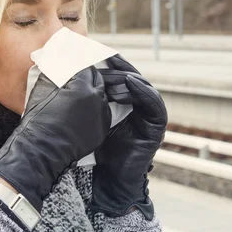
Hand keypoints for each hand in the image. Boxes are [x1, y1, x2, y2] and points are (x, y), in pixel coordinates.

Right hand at [0, 67, 110, 212]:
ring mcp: (101, 115)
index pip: (86, 68)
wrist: (42, 150)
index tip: (76, 64)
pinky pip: (103, 113)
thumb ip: (56, 74)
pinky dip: (96, 109)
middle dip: (89, 76)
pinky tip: (85, 110)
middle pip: (98, 80)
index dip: (80, 65)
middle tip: (80, 76)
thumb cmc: (38, 120)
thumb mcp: (44, 89)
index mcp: (82, 87)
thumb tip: (59, 62)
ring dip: (94, 92)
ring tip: (82, 94)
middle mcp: (96, 99)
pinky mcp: (102, 129)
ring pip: (102, 96)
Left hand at [90, 55, 166, 219]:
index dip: (114, 65)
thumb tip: (74, 76)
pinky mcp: (158, 125)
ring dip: (130, 78)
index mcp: (128, 104)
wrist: (109, 178)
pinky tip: (128, 83)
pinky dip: (142, 91)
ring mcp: (151, 116)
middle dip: (121, 67)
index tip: (100, 52)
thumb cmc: (99, 150)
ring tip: (115, 72)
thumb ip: (92, 100)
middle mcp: (141, 107)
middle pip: (134, 79)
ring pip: (144, 88)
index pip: (122, 78)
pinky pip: (154, 103)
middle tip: (108, 55)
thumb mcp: (94, 118)